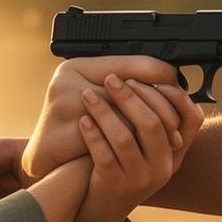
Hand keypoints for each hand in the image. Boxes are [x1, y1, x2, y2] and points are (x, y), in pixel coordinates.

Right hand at [22, 56, 184, 180]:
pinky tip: (148, 150)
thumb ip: (123, 84)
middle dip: (158, 106)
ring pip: (123, 114)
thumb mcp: (98, 98)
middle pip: (128, 87)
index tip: (176, 85)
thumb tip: (169, 79)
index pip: (127, 62)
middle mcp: (66, 79)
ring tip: (168, 137)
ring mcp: (64, 106)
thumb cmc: (76, 126)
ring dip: (149, 127)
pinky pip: (110, 139)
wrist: (45, 160)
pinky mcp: (66, 134)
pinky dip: (132, 144)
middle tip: (175, 121)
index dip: (157, 73)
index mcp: (75, 66)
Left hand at [74, 73, 203, 221]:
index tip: (144, 78)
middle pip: (154, 123)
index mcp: (176, 154)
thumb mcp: (149, 150)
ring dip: (105, 111)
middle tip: (111, 79)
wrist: (101, 211)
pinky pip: (103, 154)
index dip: (172, 94)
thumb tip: (159, 75)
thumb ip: (156, 121)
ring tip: (88, 95)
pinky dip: (92, 134)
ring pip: (125, 138)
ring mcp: (139, 179)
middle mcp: (163, 168)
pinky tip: (83, 120)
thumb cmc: (124, 170)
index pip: (192, 118)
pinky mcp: (114, 186)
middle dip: (131, 96)